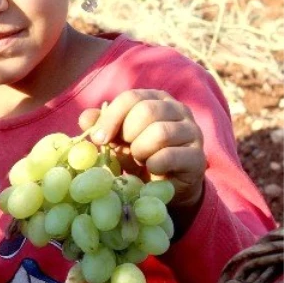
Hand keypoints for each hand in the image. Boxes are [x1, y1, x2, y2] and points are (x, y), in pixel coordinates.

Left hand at [79, 89, 206, 223]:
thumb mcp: (116, 138)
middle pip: (146, 111)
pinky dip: (153, 165)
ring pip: (160, 132)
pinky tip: (152, 169)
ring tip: (139, 158)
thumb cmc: (138, 154)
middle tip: (125, 149)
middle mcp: (178, 109)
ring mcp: (192, 131)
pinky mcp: (198, 157)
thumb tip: (85, 119)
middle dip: (128, 134)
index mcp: (156, 98)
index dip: (110, 118)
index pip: (131, 97)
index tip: (98, 139)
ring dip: (140, 150)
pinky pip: (169, 156)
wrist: (163, 185)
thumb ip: (100, 125)